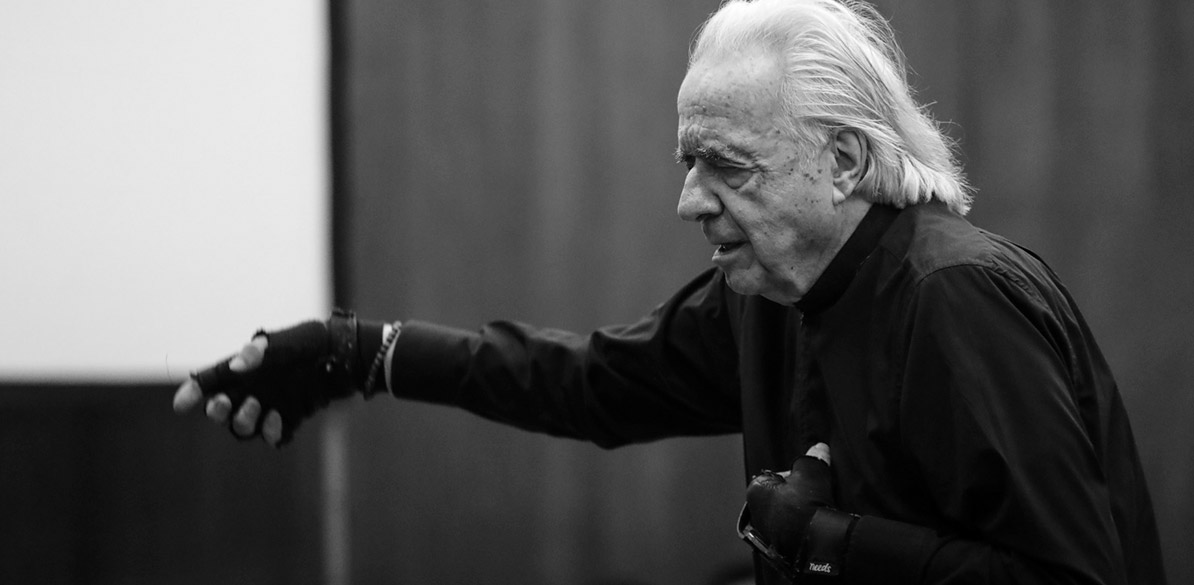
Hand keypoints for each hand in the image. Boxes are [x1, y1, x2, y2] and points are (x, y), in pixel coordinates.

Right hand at [173, 313, 388, 446]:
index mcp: (243, 369)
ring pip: (244, 426)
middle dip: (217, 411)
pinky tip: (278, 418)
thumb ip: (258, 352)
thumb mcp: (283, 341)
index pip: (209, 382)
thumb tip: (238, 367)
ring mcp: (269, 406)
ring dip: (243, 420)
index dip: (193, 394)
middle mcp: (252, 389)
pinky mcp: (289, 418)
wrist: (343, 356)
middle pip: (221, 410)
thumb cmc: (309, 342)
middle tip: (223, 404)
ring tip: (256, 405)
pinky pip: (273, 435)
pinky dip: (272, 431)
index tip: (182, 404)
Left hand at [745, 445, 835, 561]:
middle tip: (814, 496)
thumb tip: (819, 448)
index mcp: (756, 491)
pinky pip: (792, 534)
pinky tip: (816, 528)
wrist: (819, 542)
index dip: (796, 476)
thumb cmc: (808, 504)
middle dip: (796, 495)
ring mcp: (766, 535)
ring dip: (800, 513)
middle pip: (780, 496)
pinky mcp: (780, 551)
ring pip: (786, 516)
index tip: (808, 480)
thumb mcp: (811, 470)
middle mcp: (756, 513)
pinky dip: (802, 530)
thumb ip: (813, 457)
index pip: (776, 476)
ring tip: (817, 512)